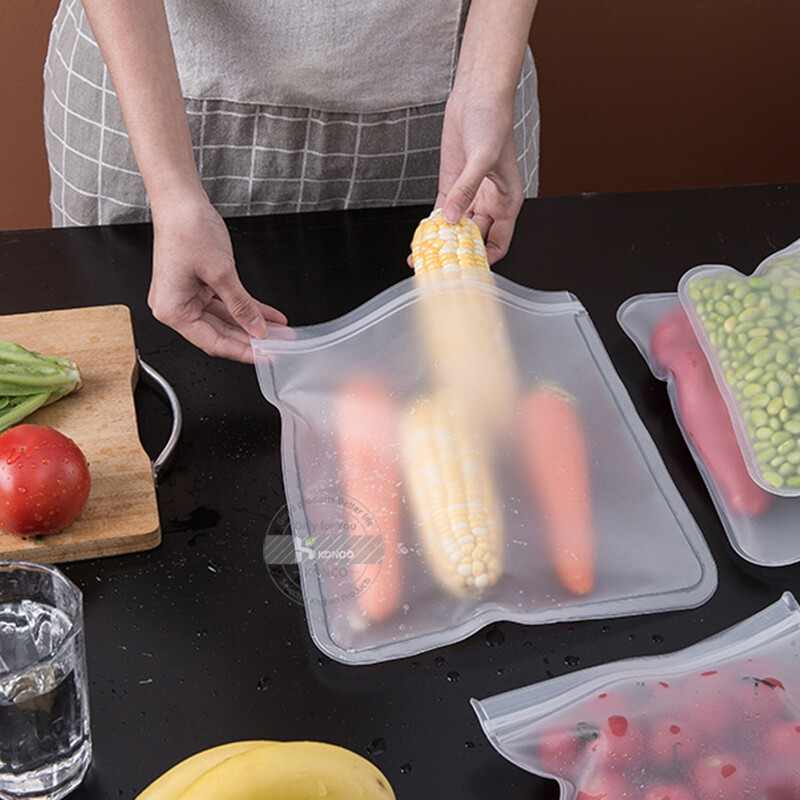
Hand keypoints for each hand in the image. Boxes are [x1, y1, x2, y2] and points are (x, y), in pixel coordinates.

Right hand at [148, 196, 286, 362]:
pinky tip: (268, 315)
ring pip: (226, 319)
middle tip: (278, 345)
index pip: (213, 343)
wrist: (181, 199)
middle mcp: (176, 306)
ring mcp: (187, 296)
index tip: (265, 356)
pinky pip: (226, 303)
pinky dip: (246, 308)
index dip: (242, 351)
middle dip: (251, 339)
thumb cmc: (186, 229)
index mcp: (172, 310)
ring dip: (252, 324)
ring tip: (279, 331)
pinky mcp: (198, 286)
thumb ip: (241, 306)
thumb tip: (257, 329)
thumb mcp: (221, 273)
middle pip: (219, 333)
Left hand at [436, 87, 522, 263]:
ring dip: (441, 242)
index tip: (466, 269)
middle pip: (474, 240)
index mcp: (507, 202)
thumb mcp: (482, 158)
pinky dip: (432, 225)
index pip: (498, 243)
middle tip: (438, 267)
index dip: (484, 259)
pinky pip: (442, 213)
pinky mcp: (451, 185)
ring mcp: (469, 195)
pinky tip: (421, 236)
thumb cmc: (493, 121)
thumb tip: (452, 216)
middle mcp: (489, 203)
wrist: (477, 96)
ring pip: (455, 229)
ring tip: (424, 256)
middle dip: (457, 254)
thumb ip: (466, 189)